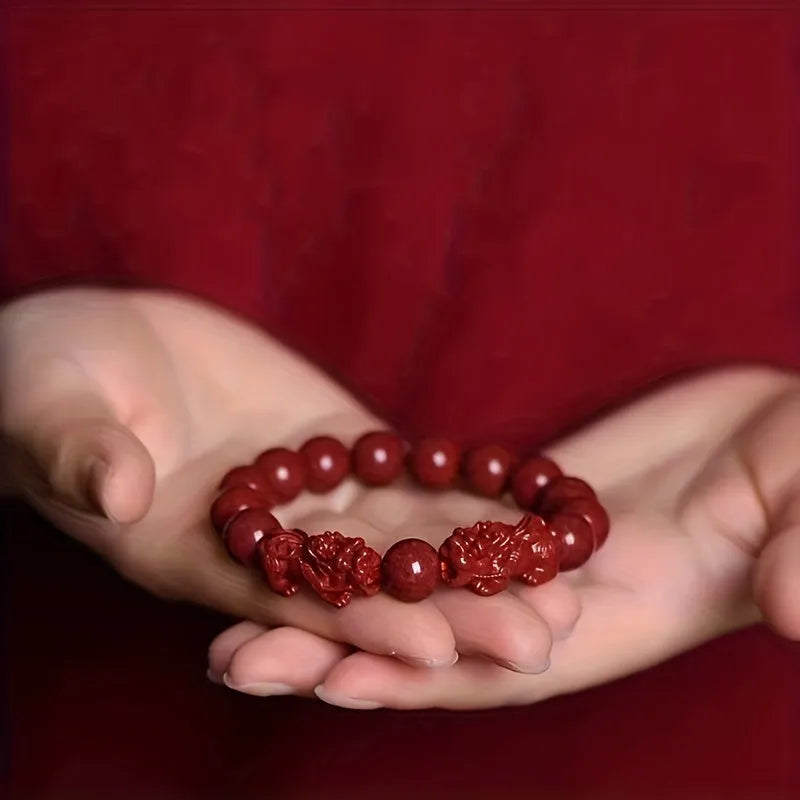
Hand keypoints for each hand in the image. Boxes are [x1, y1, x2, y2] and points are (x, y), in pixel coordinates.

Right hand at [1, 288, 577, 672]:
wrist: (88, 345)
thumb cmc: (44, 380)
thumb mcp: (52, 410)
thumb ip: (84, 454)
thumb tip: (117, 490)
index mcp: (193, 552)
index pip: (289, 603)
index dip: (359, 626)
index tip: (437, 646)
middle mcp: (264, 537)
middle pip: (367, 586)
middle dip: (452, 613)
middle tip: (543, 638)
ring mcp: (307, 490)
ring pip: (402, 534)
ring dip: (479, 559)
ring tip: (563, 580)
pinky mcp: (331, 439)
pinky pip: (405, 471)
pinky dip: (463, 488)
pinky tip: (527, 501)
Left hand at [209, 367, 799, 708]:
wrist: (785, 426)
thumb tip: (793, 612)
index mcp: (622, 618)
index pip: (503, 667)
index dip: (422, 680)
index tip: (331, 687)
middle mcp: (558, 600)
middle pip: (432, 635)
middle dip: (336, 648)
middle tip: (230, 658)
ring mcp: (530, 551)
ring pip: (420, 577)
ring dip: (336, 589)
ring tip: (237, 600)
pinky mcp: (515, 499)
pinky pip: (435, 516)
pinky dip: (377, 527)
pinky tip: (309, 524)